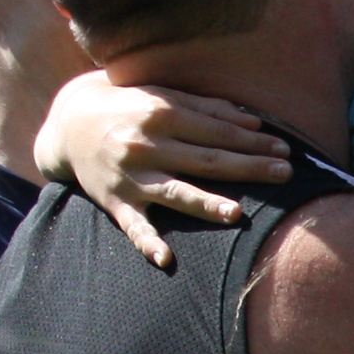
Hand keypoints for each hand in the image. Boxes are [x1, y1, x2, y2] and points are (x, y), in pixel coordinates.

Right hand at [37, 71, 291, 269]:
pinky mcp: (115, 202)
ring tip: (235, 213)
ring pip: (175, 192)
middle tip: (285, 173)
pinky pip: (134, 226)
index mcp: (162, 115)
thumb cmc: (128, 107)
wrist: (68, 123)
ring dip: (205, 203)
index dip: (252, 140)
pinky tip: (165, 257)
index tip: (284, 149)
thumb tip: (253, 120)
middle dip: (247, 167)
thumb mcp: (162, 95)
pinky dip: (147, 242)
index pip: (217, 131)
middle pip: (206, 160)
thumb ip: (206, 107)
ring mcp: (131, 177)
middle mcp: (147, 146)